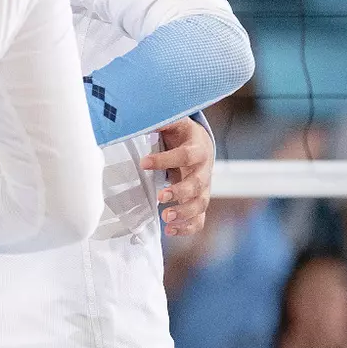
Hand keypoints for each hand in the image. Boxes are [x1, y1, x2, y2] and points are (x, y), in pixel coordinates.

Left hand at [144, 117, 214, 235]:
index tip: (144, 163)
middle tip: (160, 197)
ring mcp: (204, 188)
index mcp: (198, 149)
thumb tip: (142, 116)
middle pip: (198, 184)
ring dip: (185, 213)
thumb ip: (162, 121)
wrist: (200, 144)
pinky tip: (170, 231)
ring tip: (165, 217)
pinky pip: (199, 218)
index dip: (165, 160)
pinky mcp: (199, 201)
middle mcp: (204, 170)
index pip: (185, 155)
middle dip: (180, 192)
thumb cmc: (182, 135)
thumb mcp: (175, 123)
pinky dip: (188, 227)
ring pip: (201, 204)